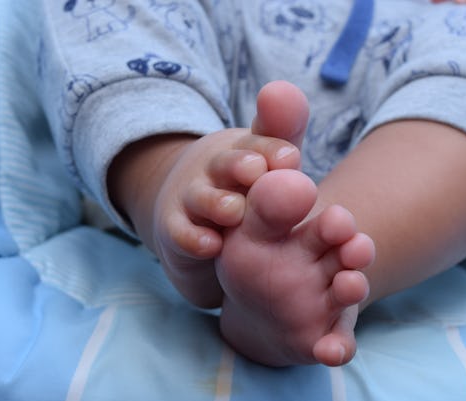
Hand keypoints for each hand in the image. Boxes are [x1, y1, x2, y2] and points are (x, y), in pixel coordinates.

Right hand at [108, 129, 300, 306]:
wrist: (191, 214)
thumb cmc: (245, 184)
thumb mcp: (269, 158)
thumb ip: (283, 128)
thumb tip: (284, 87)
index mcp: (246, 149)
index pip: (261, 144)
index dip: (273, 150)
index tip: (290, 158)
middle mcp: (216, 169)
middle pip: (228, 163)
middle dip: (241, 165)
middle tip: (257, 171)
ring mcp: (193, 198)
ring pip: (204, 199)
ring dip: (217, 203)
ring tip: (234, 211)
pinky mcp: (175, 230)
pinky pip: (182, 234)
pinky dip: (193, 239)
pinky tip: (210, 246)